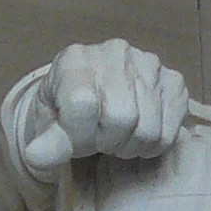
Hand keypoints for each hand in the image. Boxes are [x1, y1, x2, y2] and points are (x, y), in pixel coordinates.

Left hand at [12, 39, 210, 177]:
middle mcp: (115, 53)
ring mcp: (149, 64)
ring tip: (116, 135)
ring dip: (129, 145)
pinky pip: (171, 130)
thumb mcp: (47, 126)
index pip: (83, 104)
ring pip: (148, 129)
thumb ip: (46, 143)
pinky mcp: (173, 81)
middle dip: (105, 141)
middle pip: (121, 119)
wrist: (89, 97)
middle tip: (97, 138)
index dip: (78, 134)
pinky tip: (137, 133)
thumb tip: (36, 158)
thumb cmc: (65, 111)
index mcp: (75, 59)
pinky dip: (153, 144)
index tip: (73, 137)